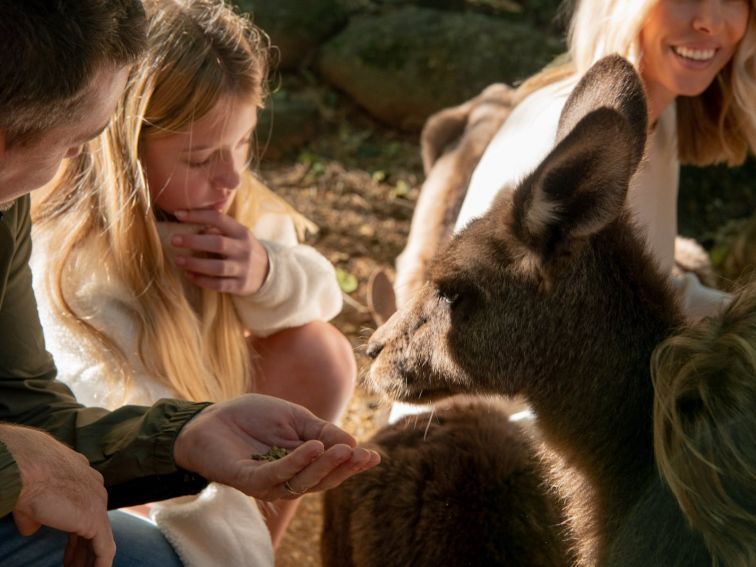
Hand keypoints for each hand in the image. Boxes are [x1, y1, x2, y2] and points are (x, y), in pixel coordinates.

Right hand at [0, 425, 114, 566]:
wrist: (25, 467)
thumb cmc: (24, 476)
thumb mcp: (30, 498)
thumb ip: (36, 515)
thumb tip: (31, 529)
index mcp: (82, 478)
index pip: (84, 511)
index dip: (77, 536)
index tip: (70, 553)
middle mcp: (94, 488)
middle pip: (94, 526)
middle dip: (83, 550)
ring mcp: (97, 502)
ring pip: (101, 538)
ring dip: (90, 560)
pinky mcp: (95, 519)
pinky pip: (104, 548)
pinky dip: (100, 564)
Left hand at [171, 208, 268, 294]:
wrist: (268, 273)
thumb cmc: (244, 250)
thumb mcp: (237, 235)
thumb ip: (218, 230)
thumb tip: (192, 224)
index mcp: (242, 232)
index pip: (219, 219)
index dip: (198, 215)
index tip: (178, 215)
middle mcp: (244, 249)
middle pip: (217, 243)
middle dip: (193, 241)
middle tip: (174, 240)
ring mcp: (243, 269)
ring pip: (217, 267)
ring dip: (195, 264)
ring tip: (178, 260)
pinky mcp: (240, 285)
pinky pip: (218, 284)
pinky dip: (202, 280)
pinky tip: (189, 275)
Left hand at [173, 394, 380, 499]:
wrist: (211, 417)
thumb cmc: (252, 417)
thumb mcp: (295, 418)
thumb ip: (322, 431)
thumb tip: (353, 444)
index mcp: (301, 464)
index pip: (331, 469)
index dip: (352, 465)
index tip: (374, 456)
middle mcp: (286, 478)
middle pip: (320, 481)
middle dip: (344, 469)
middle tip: (363, 455)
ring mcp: (266, 481)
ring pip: (302, 481)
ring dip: (324, 466)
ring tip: (344, 451)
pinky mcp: (247, 479)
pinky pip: (275, 475)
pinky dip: (296, 462)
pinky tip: (313, 447)